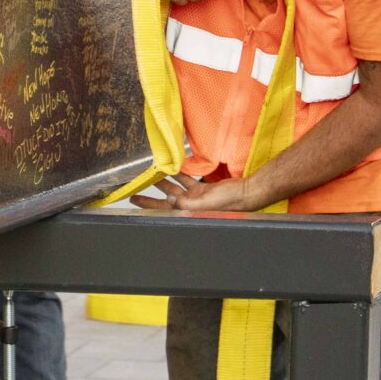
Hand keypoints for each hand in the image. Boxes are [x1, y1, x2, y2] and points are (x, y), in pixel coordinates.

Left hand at [131, 171, 260, 212]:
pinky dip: (181, 173)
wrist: (246, 193)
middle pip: (164, 201)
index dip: (147, 205)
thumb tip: (169, 199)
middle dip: (151, 195)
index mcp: (188, 213)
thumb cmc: (229, 203)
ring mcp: (196, 198)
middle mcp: (189, 207)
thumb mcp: (205, 204)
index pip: (162, 210)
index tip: (134, 199)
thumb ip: (186, 204)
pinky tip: (173, 166)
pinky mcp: (203, 190)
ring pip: (175, 188)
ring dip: (164, 181)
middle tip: (137, 189)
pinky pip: (188, 180)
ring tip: (153, 173)